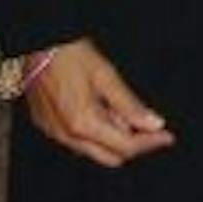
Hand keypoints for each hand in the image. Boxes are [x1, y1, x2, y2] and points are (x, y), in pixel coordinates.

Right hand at [24, 39, 175, 168]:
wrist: (35, 44)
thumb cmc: (68, 54)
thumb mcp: (105, 74)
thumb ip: (129, 104)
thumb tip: (154, 124)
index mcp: (83, 123)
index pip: (125, 147)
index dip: (150, 143)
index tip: (166, 136)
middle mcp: (66, 135)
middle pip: (110, 157)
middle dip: (133, 144)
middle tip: (148, 123)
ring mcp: (53, 133)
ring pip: (93, 151)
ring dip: (113, 137)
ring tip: (117, 106)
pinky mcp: (45, 126)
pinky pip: (77, 141)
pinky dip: (94, 131)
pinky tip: (99, 107)